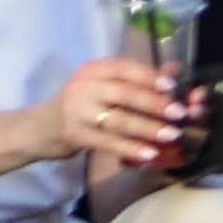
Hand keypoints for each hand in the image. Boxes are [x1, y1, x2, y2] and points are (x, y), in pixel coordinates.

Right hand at [49, 55, 197, 172]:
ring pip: (119, 120)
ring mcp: (78, 111)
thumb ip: (136, 80)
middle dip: (155, 104)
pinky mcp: (76, 135)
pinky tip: (150, 154)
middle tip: (180, 114)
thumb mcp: (103, 86)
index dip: (150, 76)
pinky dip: (131, 148)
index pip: (125, 68)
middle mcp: (84, 86)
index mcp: (94, 69)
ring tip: (172, 135)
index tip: (172, 86)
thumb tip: (175, 71)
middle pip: (125, 93)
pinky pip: (108, 142)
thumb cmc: (83, 105)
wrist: (42, 127)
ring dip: (148, 128)